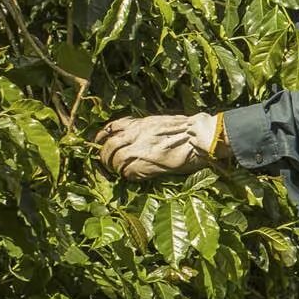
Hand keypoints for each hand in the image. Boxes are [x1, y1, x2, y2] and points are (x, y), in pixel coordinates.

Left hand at [93, 113, 224, 180]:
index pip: (111, 128)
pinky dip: (128, 176)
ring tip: (117, 172)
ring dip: (114, 168)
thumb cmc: (186, 129)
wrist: (201, 135)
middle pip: (109, 146)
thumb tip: (133, 133)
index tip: (97, 142)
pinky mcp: (150, 165)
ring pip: (116, 161)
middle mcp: (137, 135)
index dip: (101, 136)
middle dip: (104, 156)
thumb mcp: (161, 121)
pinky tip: (131, 176)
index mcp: (140, 124)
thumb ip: (144, 127)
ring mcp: (142, 150)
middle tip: (105, 163)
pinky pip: (130, 173)